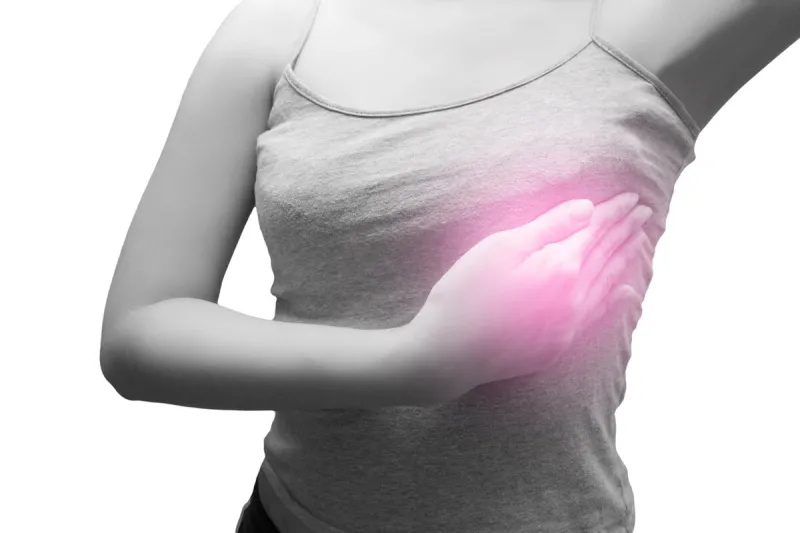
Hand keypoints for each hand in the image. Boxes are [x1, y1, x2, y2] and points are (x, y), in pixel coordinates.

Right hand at [406, 192, 651, 404]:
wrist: (446, 356)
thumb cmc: (464, 295)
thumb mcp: (500, 248)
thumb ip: (548, 227)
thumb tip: (589, 209)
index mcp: (560, 267)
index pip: (595, 231)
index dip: (614, 212)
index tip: (633, 196)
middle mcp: (574, 298)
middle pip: (606, 256)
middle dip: (625, 231)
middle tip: (645, 212)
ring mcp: (569, 325)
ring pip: (608, 285)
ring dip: (624, 260)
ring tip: (639, 241)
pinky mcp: (557, 345)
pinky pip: (600, 313)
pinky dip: (616, 297)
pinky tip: (627, 292)